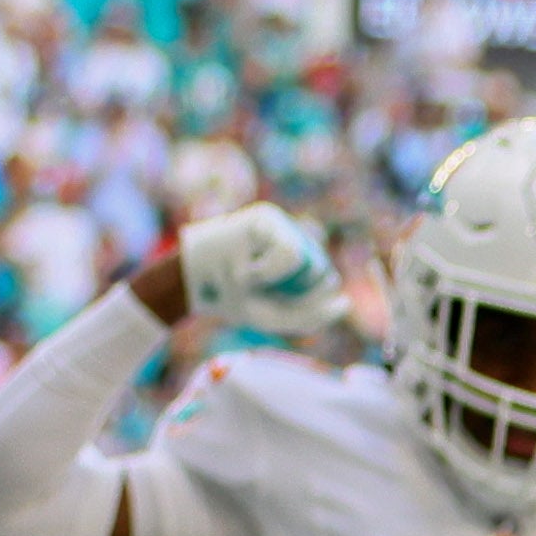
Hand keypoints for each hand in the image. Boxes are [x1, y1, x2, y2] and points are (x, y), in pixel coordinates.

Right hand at [173, 203, 340, 344]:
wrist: (189, 285)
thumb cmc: (232, 298)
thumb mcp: (275, 316)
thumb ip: (312, 317)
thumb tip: (346, 303)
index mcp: (304, 257)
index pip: (326, 282)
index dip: (305, 303)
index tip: (273, 303)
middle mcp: (297, 235)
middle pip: (322, 273)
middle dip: (291, 293)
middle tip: (257, 291)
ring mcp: (282, 224)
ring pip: (308, 261)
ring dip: (275, 282)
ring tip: (249, 278)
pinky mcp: (264, 218)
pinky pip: (288, 253)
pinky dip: (265, 273)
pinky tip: (244, 270)